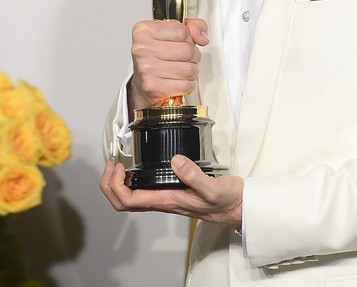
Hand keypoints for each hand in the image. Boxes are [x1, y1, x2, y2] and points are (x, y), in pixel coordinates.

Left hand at [100, 156, 242, 228]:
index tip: (119, 166)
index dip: (116, 186)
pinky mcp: (171, 191)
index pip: (129, 201)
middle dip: (109, 185)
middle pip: (123, 202)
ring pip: (130, 197)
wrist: (237, 207)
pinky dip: (131, 180)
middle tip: (112, 164)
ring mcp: (166, 197)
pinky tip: (137, 167)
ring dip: (117, 183)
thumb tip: (175, 160)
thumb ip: (194, 175)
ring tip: (118, 164)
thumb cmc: (226, 200)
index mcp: (167, 201)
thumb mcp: (212, 187)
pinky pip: (143, 190)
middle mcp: (163, 201)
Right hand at [129, 18, 208, 111]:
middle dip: (193, 56)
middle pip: (187, 50)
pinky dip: (187, 85)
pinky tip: (178, 81)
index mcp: (144, 30)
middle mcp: (142, 48)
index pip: (182, 31)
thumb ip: (193, 26)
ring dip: (191, 71)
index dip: (188, 38)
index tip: (181, 42)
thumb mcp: (173, 32)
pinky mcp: (152, 87)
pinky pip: (186, 85)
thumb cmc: (157, 55)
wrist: (140, 83)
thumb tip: (202, 38)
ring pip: (189, 69)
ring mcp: (146, 68)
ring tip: (181, 69)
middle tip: (185, 58)